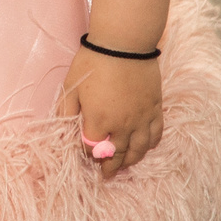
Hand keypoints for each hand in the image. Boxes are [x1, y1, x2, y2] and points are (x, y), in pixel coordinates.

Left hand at [57, 48, 163, 178]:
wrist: (123, 45)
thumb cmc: (92, 63)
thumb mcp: (70, 87)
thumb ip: (66, 112)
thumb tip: (65, 131)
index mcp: (99, 121)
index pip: (93, 149)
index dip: (88, 153)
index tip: (85, 154)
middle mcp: (123, 125)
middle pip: (117, 154)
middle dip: (110, 167)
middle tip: (106, 175)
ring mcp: (142, 119)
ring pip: (139, 150)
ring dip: (131, 161)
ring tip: (124, 166)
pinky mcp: (155, 109)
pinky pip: (156, 135)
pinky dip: (150, 145)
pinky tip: (144, 148)